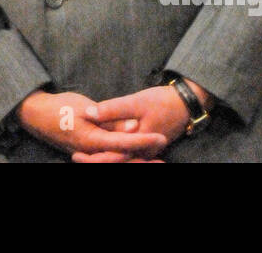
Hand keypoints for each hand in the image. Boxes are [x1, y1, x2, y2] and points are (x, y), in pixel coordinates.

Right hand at [15, 90, 165, 161]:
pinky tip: (133, 154)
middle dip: (143, 160)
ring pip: (116, 161)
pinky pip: (109, 158)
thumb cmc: (60, 108)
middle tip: (163, 160)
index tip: (162, 137)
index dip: (144, 141)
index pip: (125, 143)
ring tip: (156, 160)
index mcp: (93, 140)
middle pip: (123, 160)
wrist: (36, 115)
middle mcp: (92, 152)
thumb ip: (110, 119)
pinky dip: (123, 157)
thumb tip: (133, 127)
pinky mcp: (88, 152)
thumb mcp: (86, 108)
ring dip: (135, 161)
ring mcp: (89, 154)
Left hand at [78, 85, 197, 162]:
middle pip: (116, 160)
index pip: (112, 157)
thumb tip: (89, 113)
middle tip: (75, 155)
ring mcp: (146, 151)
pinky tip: (104, 148)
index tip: (76, 154)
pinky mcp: (147, 146)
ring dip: (105, 156)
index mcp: (138, 145)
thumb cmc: (162, 102)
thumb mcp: (136, 102)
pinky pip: (129, 153)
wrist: (186, 103)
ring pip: (122, 158)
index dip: (93, 157)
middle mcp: (143, 152)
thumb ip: (112, 109)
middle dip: (96, 159)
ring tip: (83, 152)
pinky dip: (116, 152)